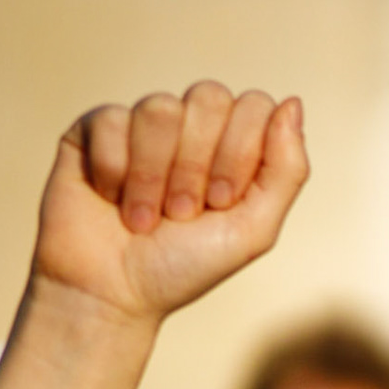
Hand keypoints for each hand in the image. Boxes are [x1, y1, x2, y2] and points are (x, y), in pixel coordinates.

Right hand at [30, 82, 307, 325]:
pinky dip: (116, 171)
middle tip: (183, 213)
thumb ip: (286, 170)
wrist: (114, 292)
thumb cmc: (187, 266)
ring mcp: (143, 125)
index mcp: (236, 147)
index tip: (222, 202)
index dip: (240, 153)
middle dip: (198, 166)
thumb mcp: (254, 229)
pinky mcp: (95, 128)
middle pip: (211, 96)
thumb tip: (293, 102)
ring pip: (161, 107)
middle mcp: (192, 128)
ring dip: (155, 174)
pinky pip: (112, 119)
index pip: (255, 106)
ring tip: (146, 216)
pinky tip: (112, 199)